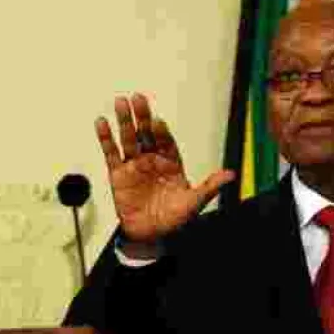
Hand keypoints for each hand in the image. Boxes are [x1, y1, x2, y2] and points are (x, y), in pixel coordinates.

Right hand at [96, 93, 235, 244]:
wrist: (151, 236)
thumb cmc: (173, 219)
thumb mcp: (194, 203)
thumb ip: (210, 187)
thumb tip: (231, 175)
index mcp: (171, 163)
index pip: (166, 142)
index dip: (162, 132)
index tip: (158, 121)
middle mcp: (152, 160)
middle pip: (147, 133)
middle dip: (143, 117)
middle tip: (138, 98)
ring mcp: (135, 165)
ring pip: (129, 139)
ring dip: (125, 121)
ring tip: (120, 102)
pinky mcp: (119, 174)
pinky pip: (111, 154)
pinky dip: (106, 138)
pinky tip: (101, 123)